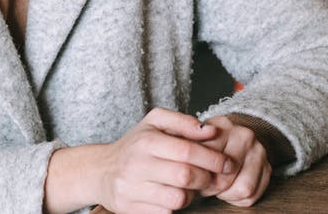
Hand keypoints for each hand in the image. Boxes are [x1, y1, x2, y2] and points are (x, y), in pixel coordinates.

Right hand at [47, 108, 229, 213]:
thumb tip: (211, 130)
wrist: (100, 170)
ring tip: (192, 187)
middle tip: (214, 178)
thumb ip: (183, 122)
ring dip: (192, 195)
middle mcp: (136, 164)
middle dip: (207, 178)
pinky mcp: (129, 208)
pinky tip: (175, 196)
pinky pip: (164, 213)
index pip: (187, 151)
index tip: (227, 163)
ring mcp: (131, 189)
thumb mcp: (155, 123)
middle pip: (185, 176)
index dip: (213, 158)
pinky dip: (175, 207)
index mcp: (146, 141)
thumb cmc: (136, 144)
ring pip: (177, 199)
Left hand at [194, 115, 271, 206]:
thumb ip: (185, 147)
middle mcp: (245, 136)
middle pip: (224, 178)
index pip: (207, 159)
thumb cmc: (210, 141)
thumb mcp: (194, 137)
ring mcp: (259, 152)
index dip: (196, 175)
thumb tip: (179, 170)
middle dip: (210, 188)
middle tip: (202, 185)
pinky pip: (252, 196)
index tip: (190, 177)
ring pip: (243, 189)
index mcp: (223, 126)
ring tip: (217, 187)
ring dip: (226, 194)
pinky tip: (229, 188)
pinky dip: (237, 199)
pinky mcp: (268, 168)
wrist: (238, 134)